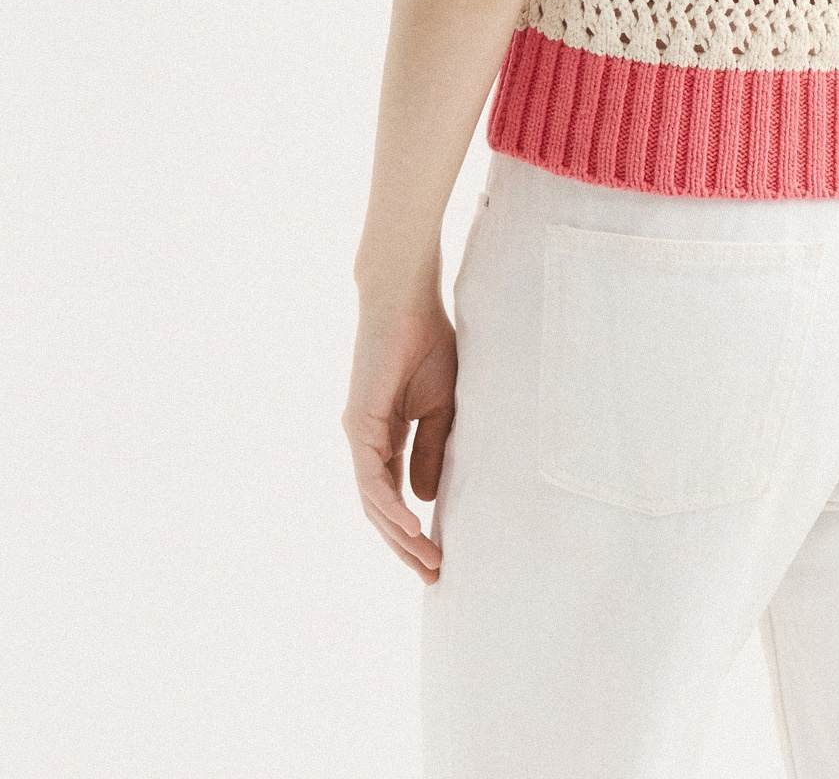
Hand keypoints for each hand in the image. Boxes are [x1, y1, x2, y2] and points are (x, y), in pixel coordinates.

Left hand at [341, 292, 456, 580]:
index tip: (440, 559)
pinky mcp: (358, 424)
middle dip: (407, 546)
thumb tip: (425, 498)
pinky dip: (391, 505)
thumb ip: (432, 451)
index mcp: (383, 437)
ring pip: (373, 502)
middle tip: (435, 576)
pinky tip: (413, 527)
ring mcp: (358, 434)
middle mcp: (365, 442)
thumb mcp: (441, 408)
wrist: (407, 301)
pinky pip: (372, 478)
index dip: (414, 530)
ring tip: (429, 562)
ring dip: (400, 536)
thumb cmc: (427, 343)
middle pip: (380, 509)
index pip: (394, 497)